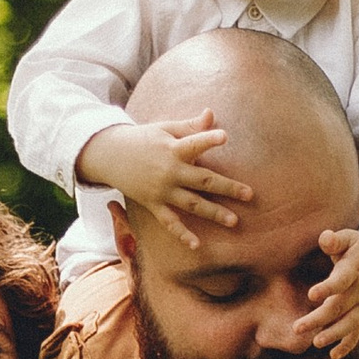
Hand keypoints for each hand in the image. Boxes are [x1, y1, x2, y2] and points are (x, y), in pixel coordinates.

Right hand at [77, 112, 255, 249]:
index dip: (208, 139)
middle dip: (227, 188)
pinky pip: (169, 222)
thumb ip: (190, 126)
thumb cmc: (142, 139)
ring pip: (192, 204)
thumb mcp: (165, 128)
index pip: (194, 142)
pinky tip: (196, 244)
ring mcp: (161, 190)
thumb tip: (211, 114)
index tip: (224, 136)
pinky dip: (181, 234)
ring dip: (213, 213)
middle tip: (249, 194)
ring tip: (234, 221)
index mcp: (173, 149)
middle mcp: (170, 171)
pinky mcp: (153, 204)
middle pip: (203, 181)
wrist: (109, 155)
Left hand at [289, 225, 358, 358]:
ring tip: (316, 343)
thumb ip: (335, 240)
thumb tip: (324, 237)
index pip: (342, 280)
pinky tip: (333, 356)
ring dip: (334, 334)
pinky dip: (348, 345)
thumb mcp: (350, 238)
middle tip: (297, 328)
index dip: (328, 288)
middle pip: (340, 307)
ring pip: (350, 323)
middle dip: (319, 319)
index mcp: (354, 269)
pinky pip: (358, 332)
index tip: (311, 294)